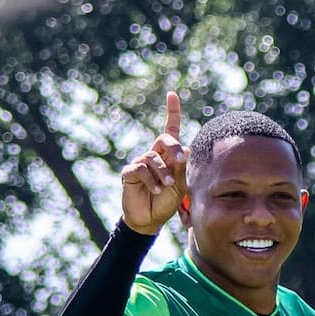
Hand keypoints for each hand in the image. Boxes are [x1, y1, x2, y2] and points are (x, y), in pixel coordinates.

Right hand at [120, 91, 187, 236]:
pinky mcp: (129, 172)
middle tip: (180, 160)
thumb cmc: (165, 203)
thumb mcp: (179, 186)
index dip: (172, 111)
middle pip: (164, 138)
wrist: (149, 221)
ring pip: (153, 157)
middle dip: (173, 147)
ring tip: (166, 186)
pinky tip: (154, 190)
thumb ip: (180, 168)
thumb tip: (185, 149)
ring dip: (163, 172)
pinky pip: (141, 169)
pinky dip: (150, 179)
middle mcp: (154, 155)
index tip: (172, 94)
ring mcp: (141, 162)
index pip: (170, 129)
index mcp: (168, 156)